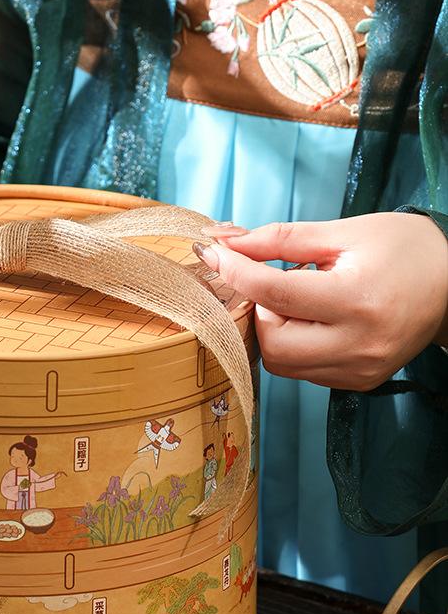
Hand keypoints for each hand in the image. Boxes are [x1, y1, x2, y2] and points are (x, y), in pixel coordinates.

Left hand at [196, 213, 447, 390]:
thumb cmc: (402, 248)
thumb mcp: (343, 232)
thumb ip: (280, 239)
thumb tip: (225, 241)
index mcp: (357, 300)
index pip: (275, 295)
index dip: (235, 272)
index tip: (212, 253)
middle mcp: (359, 344)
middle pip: (272, 343)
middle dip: (259, 310)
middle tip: (275, 283)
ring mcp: (361, 370)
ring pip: (283, 364)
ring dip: (275, 330)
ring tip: (302, 300)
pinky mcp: (361, 382)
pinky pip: (305, 372)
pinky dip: (296, 345)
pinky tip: (316, 319)